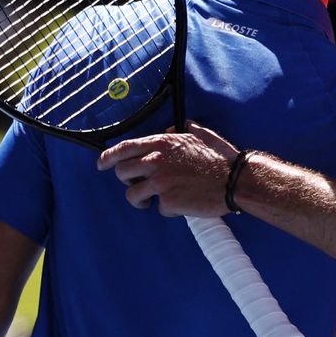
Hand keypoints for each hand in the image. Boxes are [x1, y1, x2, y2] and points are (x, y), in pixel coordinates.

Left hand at [97, 121, 238, 216]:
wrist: (235, 180)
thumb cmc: (221, 158)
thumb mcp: (201, 135)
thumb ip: (183, 130)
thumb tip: (174, 127)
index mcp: (162, 143)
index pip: (124, 147)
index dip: (108, 156)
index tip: (100, 164)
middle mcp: (157, 160)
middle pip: (122, 172)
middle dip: (127, 179)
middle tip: (138, 184)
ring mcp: (160, 182)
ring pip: (132, 194)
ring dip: (141, 199)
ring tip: (152, 200)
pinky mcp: (167, 201)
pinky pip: (157, 208)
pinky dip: (167, 208)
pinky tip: (181, 204)